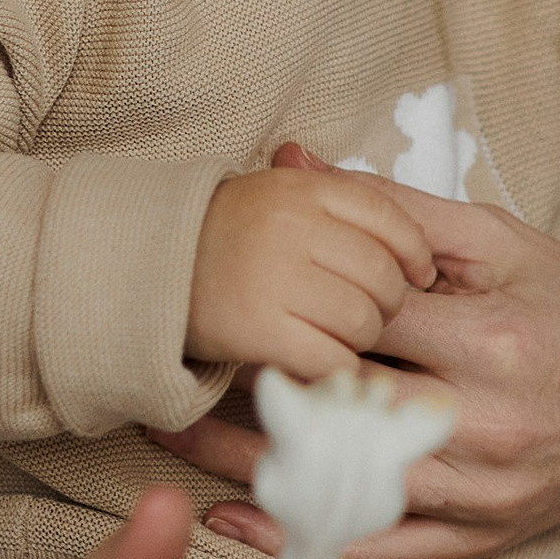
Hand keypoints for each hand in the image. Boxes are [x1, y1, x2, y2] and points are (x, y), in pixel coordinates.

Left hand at [152, 146, 559, 558]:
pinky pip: (384, 550)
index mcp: (489, 335)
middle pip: (338, 405)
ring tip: (172, 442)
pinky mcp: (485, 534)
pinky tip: (237, 524)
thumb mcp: (501, 238)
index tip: (208, 294)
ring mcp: (483, 487)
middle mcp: (485, 419)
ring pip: (346, 483)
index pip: (355, 318)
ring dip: (251, 467)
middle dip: (247, 387)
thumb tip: (292, 163)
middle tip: (162, 369)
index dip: (276, 307)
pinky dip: (306, 540)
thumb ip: (392, 209)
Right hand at [186, 156, 435, 374]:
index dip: (413, 255)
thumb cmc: (223, 235)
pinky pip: (331, 359)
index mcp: (302, 190)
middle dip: (387, 304)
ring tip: (334, 335)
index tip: (416, 276)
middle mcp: (292, 227)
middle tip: (369, 313)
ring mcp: (274, 278)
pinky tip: (318, 361)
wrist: (143, 265)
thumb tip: (411, 244)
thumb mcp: (278, 197)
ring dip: (359, 339)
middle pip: (382, 277)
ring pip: (363, 322)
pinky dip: (334, 368)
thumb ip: (340, 204)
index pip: (389, 221)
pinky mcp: (259, 329)